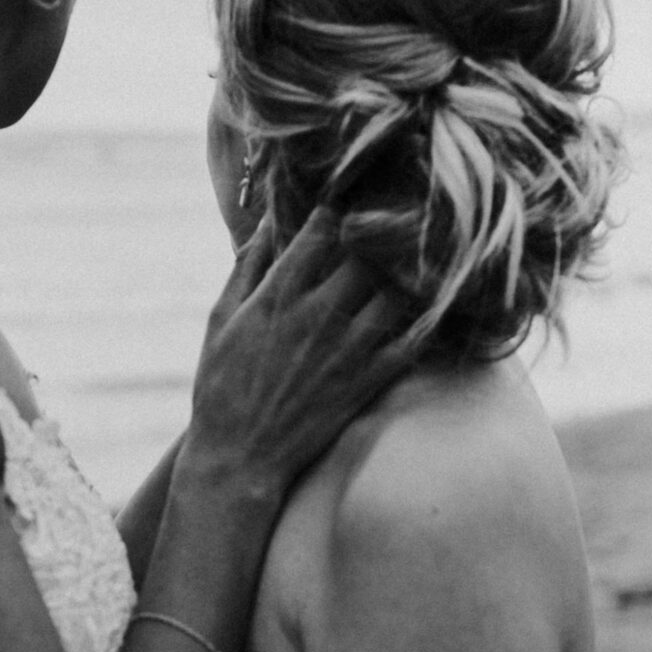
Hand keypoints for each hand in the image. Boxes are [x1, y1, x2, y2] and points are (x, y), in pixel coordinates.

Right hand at [188, 211, 413, 497]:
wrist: (240, 458)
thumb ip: (248, 267)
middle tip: (393, 213)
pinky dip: (426, 315)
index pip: (323, 228)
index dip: (341, 203)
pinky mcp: (368, 380)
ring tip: (413, 252)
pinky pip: (413, 338)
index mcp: (280, 295)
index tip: (349, 193)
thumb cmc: (222, 387)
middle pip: (369, 251)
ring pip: (398, 288)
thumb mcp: (221, 319)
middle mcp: (320, 315)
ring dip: (406, 267)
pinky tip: (430, 299)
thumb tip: (268, 219)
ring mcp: (349, 349)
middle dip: (381, 228)